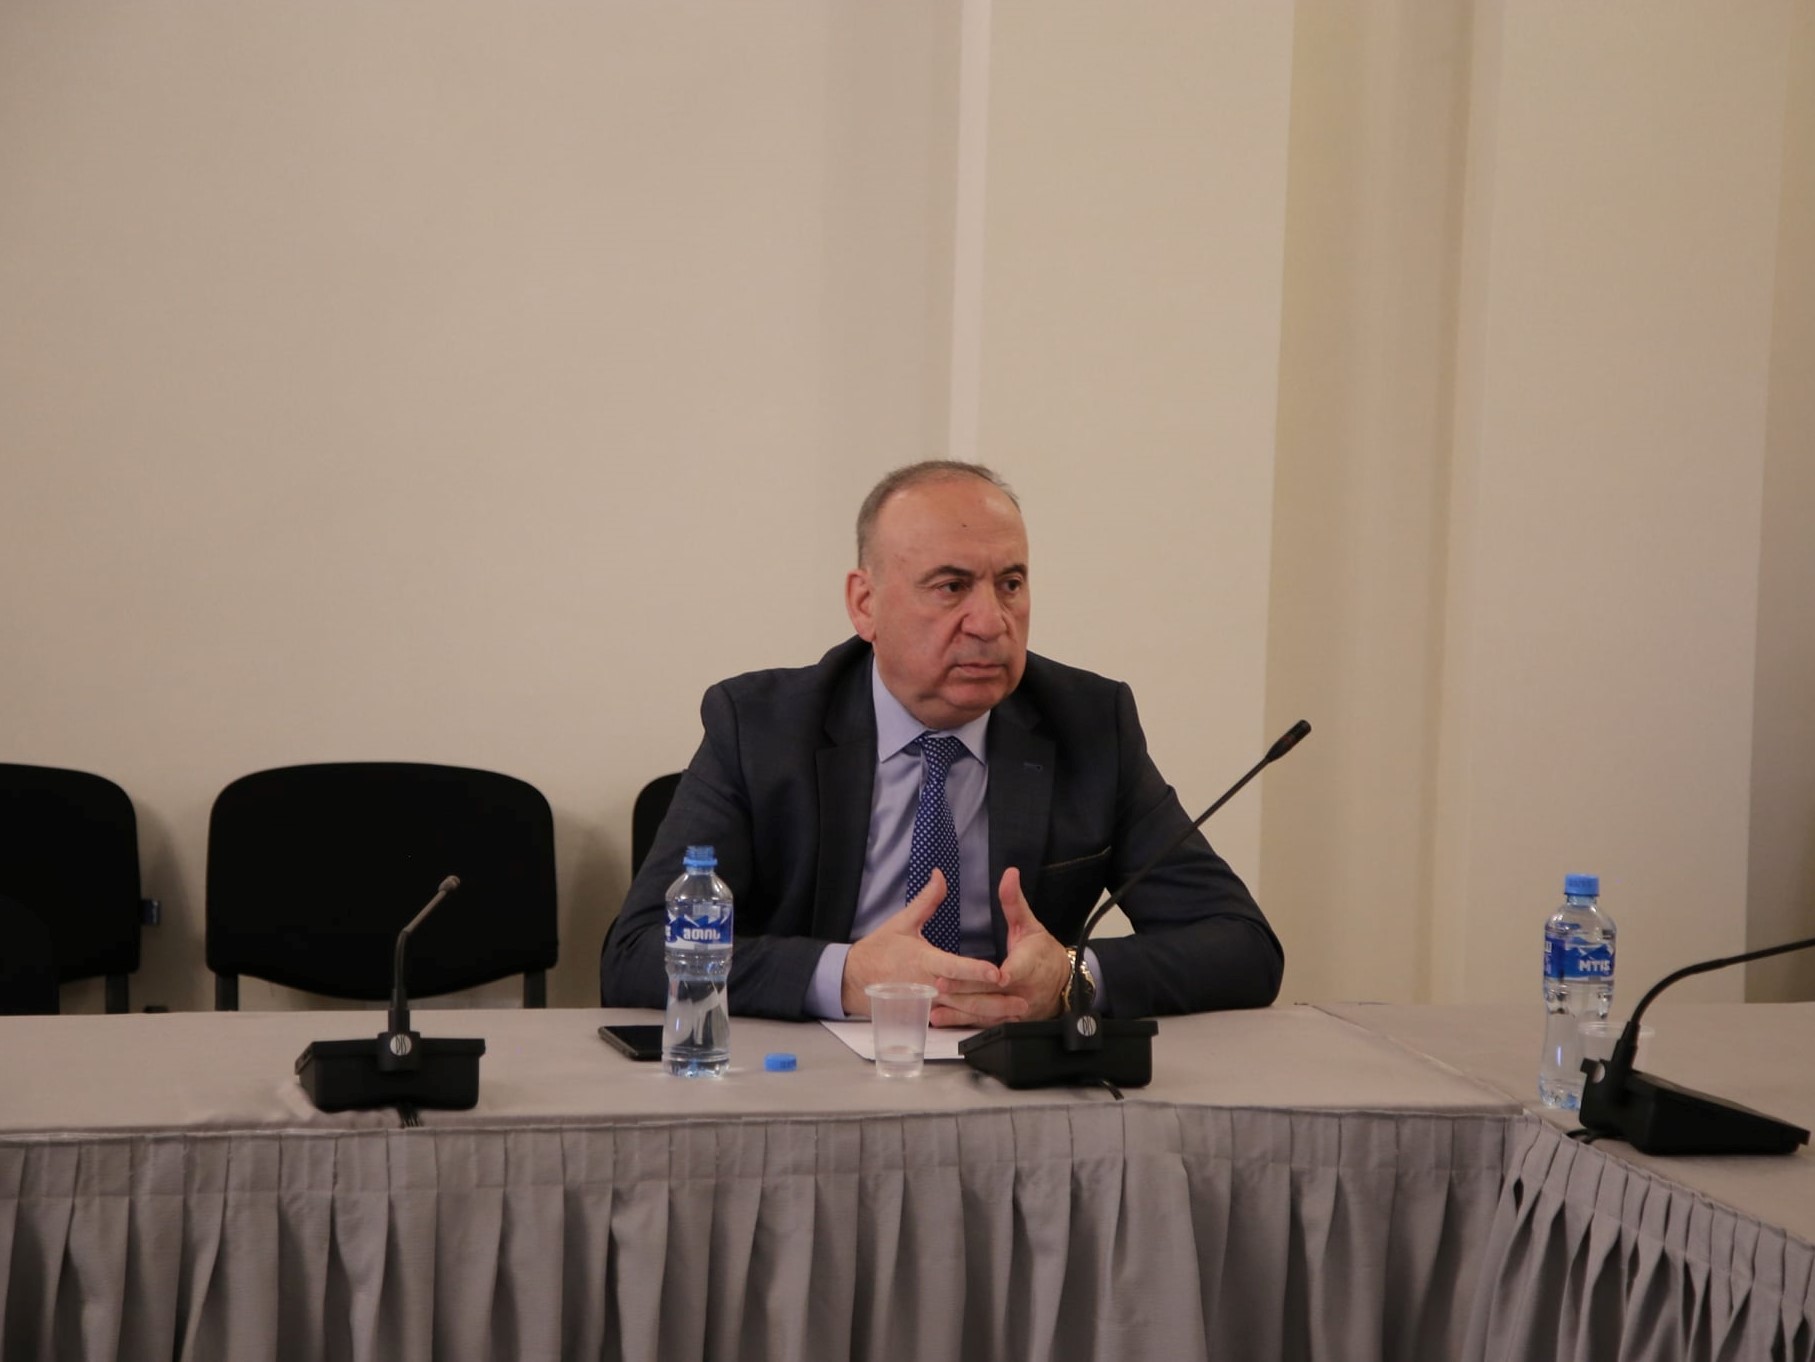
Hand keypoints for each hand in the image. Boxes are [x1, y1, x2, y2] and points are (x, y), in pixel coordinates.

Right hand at [841, 869, 1000, 1017]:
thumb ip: (926, 901)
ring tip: (1016, 1012)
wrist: (854, 978)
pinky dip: (974, 1021)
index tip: (997, 973)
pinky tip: (995, 1021)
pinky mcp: (926, 1011)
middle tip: (1022, 999)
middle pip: (966, 996)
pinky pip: (954, 1018)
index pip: (954, 968)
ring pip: (963, 1011)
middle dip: (995, 999)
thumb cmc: (879, 949)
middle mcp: (928, 985)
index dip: (976, 971)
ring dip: (991, 1013)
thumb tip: (940, 875)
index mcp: (924, 961)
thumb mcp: (902, 922)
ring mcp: (927, 1002)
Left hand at [930, 867, 1070, 1025]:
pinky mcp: (1005, 1020)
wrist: (1061, 983)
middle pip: (993, 993)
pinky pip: (981, 1023)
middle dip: (967, 989)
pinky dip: (960, 1022)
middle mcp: (1023, 991)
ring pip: (986, 1012)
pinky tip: (939, 1018)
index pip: (1017, 970)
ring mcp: (1014, 1010)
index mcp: (1031, 965)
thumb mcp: (1029, 924)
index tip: (994, 975)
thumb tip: (1009, 873)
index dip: (1006, 973)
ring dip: (959, 1010)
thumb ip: (1014, 901)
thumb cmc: (1042, 951)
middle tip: (940, 982)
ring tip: (934, 1003)